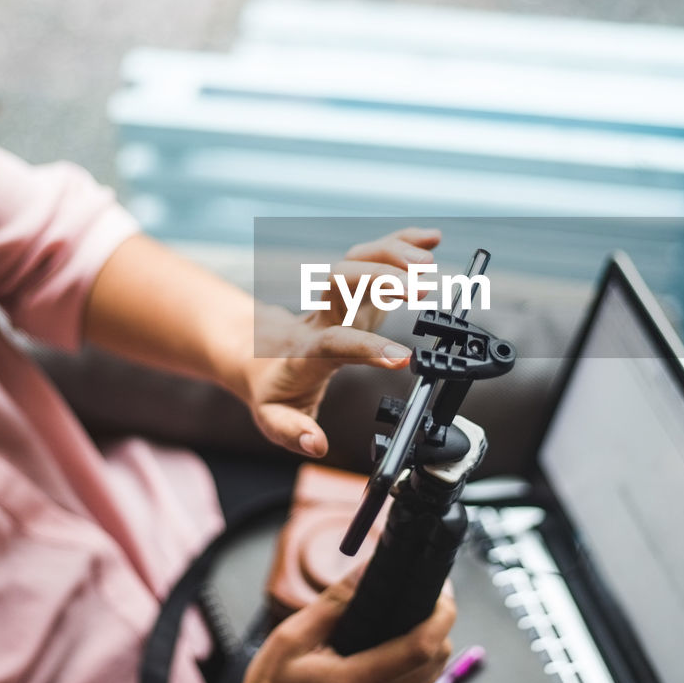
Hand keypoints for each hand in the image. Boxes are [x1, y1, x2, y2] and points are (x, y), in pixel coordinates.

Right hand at [219, 571, 455, 682]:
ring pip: (433, 675)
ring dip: (429, 646)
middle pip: (437, 659)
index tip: (439, 590)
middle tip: (418, 597)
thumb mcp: (292, 637)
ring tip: (403, 622)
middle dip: (437, 623)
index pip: (422, 648)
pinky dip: (418, 668)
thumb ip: (336, 602)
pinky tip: (394, 652)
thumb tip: (369, 569)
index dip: (440, 614)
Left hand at [235, 226, 440, 456]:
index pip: (336, 342)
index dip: (368, 348)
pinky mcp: (352, 290)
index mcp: (308, 351)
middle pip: (343, 280)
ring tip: (429, 260)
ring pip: (357, 260)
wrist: (253, 353)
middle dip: (381, 276)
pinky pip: (373, 258)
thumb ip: (292, 431)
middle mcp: (322, 316)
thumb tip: (314, 444)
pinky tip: (429, 238)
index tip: (404, 360)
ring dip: (392, 252)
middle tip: (423, 287)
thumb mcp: (274, 418)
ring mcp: (336, 298)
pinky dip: (401, 243)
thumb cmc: (270, 387)